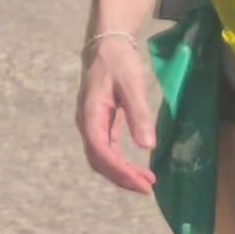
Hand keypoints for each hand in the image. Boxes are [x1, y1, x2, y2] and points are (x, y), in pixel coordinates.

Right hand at [76, 31, 159, 193]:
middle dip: (122, 177)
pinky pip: (106, 150)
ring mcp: (92, 124)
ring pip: (101, 158)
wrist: (106, 45)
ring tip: (147, 182)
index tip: (142, 183)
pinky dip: (121, 163)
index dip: (119, 170)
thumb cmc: (119, 62)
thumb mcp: (132, 84)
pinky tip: (137, 168)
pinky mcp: (100, 124)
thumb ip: (139, 114)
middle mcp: (86, 122)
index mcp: (90, 113)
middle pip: (98, 160)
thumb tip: (148, 147)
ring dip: (121, 173)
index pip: (100, 149)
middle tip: (148, 188)